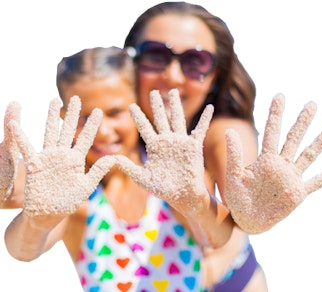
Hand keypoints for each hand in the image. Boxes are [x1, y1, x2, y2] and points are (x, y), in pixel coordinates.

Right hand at [9, 96, 115, 215]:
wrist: (45, 217)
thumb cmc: (65, 204)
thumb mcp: (85, 188)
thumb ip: (98, 172)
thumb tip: (114, 158)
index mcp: (76, 162)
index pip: (85, 139)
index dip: (92, 126)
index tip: (99, 111)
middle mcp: (62, 156)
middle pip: (68, 130)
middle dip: (73, 115)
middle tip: (77, 98)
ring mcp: (47, 158)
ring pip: (50, 133)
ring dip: (52, 117)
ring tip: (54, 100)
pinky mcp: (33, 164)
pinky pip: (26, 148)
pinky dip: (20, 136)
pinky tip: (15, 123)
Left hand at [115, 89, 212, 214]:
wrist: (183, 196)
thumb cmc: (163, 189)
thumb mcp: (142, 178)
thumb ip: (128, 166)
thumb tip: (110, 158)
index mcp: (155, 147)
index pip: (145, 128)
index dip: (138, 117)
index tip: (131, 105)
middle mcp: (167, 141)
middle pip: (161, 118)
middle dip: (157, 105)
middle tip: (153, 91)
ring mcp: (181, 142)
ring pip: (177, 119)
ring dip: (176, 105)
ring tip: (174, 91)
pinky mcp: (194, 146)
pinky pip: (201, 129)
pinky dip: (206, 118)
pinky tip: (210, 107)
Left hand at [224, 94, 321, 233]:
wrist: (246, 221)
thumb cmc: (238, 198)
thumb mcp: (234, 176)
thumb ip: (233, 154)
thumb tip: (229, 130)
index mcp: (264, 159)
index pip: (272, 132)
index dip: (276, 114)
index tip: (280, 96)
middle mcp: (280, 164)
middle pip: (294, 139)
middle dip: (302, 122)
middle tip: (312, 103)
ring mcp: (291, 178)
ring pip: (308, 156)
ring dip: (320, 142)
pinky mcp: (298, 193)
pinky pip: (316, 183)